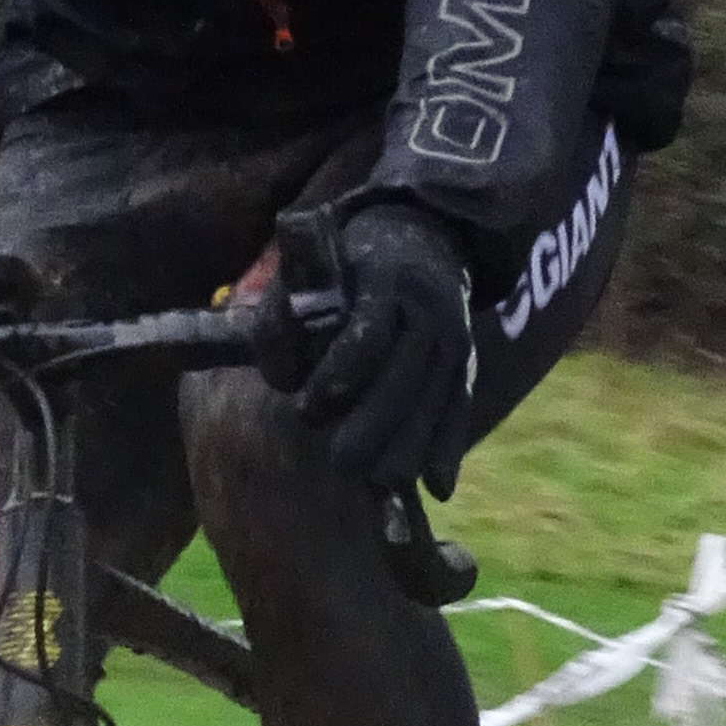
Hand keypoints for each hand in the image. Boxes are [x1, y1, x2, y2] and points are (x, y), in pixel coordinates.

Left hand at [296, 197, 477, 493]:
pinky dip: (449, 449)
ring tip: (381, 486)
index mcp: (384, 277)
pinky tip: (437, 489)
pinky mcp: (465, 365)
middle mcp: (427, 309)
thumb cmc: (348, 261)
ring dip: (409, 448)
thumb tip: (260, 370)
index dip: (337, 378)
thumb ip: (279, 316)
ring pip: (436, 402)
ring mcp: (453, 339)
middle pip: (405, 380)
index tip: (307, 407)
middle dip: (373, 426)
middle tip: (340, 463)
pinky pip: (460, 410)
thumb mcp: (311, 269)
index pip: (366, 335)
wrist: (428, 237)